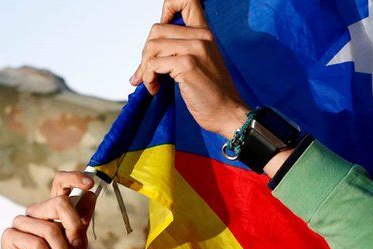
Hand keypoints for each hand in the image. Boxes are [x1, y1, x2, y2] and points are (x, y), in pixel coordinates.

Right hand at [0, 171, 97, 248]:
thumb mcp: (76, 248)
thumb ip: (81, 224)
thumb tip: (90, 195)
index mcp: (53, 211)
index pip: (61, 182)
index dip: (75, 178)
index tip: (91, 183)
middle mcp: (37, 212)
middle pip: (60, 203)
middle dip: (74, 228)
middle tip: (76, 248)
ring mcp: (21, 222)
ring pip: (50, 228)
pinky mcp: (10, 236)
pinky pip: (37, 244)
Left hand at [131, 0, 249, 139]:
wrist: (227, 113)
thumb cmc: (212, 93)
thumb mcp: (201, 62)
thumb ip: (180, 49)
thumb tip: (149, 51)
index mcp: (204, 33)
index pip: (186, 1)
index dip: (167, 9)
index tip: (160, 36)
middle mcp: (201, 37)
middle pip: (156, 29)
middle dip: (146, 53)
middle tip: (148, 71)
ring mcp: (194, 49)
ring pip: (152, 47)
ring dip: (145, 68)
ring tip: (152, 82)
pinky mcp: (187, 65)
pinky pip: (154, 64)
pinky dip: (149, 78)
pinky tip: (155, 89)